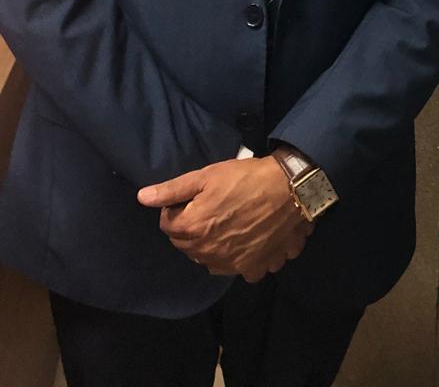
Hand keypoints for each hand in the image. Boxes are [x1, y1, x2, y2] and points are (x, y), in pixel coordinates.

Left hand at [138, 157, 311, 281]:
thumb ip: (172, 190)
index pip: (168, 224)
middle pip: (186, 244)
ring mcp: (230, 264)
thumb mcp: (206, 176)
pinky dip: (237, 259)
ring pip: (208, 259)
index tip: (194, 197)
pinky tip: (246, 242)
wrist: (289, 189)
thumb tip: (141, 197)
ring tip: (228, 222)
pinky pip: (237, 270)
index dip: (178, 208)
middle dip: (192, 228)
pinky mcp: (252, 268)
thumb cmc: (245, 178)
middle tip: (212, 207)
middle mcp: (207, 252)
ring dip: (211, 245)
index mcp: (192, 228)